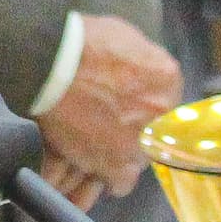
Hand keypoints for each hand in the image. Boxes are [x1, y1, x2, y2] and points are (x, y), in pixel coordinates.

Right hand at [36, 14, 182, 200]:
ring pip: (138, 162)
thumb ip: (142, 61)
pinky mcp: (112, 165)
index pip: (166, 103)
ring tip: (99, 152)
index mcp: (168, 80)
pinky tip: (92, 171)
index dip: (144, 107)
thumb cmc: (83, 43)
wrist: (52, 64)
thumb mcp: (126, 37)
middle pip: (152, 134)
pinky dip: (104, 179)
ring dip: (120, 159)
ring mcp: (138, 143)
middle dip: (132, 133)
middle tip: (108, 127)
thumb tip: (142, 73)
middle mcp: (159, 115)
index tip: (129, 107)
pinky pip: (118, 184)